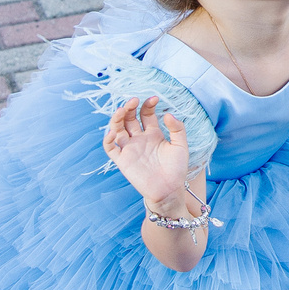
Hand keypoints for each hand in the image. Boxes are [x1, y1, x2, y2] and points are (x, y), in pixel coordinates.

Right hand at [104, 98, 193, 212]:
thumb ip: (177, 128)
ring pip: (117, 129)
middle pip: (129, 118)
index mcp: (153, 133)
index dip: (148, 105)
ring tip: (122, 109)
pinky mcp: (122, 160)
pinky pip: (110, 148)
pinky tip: (113, 131)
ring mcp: (130, 149)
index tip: (154, 98)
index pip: (145, 114)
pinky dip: (107, 139)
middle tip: (134, 100)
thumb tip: (168, 113)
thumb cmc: (176, 169)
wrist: (170, 190)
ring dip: (117, 118)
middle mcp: (139, 139)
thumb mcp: (181, 145)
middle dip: (130, 107)